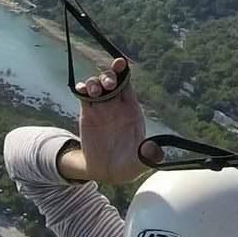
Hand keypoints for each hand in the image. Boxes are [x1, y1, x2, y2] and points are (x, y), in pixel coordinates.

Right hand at [74, 58, 163, 182]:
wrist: (108, 172)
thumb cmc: (129, 165)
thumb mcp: (140, 162)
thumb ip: (148, 155)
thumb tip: (156, 151)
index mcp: (131, 110)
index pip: (128, 84)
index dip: (124, 72)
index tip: (121, 64)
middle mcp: (116, 106)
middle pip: (112, 80)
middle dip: (109, 76)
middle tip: (109, 85)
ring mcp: (101, 109)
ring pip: (97, 85)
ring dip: (94, 82)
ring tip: (93, 92)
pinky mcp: (88, 115)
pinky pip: (83, 96)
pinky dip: (81, 89)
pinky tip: (81, 90)